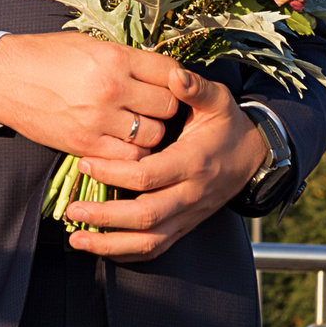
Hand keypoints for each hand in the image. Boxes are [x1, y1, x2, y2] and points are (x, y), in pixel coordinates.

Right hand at [0, 31, 187, 164]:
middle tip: (155, 107)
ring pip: (153, 135)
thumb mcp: (88, 44)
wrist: (2, 78)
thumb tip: (156, 71)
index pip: (169, 72)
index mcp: (114, 57)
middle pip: (166, 106)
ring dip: (151, 133)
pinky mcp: (85, 144)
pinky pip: (129, 157)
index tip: (172, 85)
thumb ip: (124, 58)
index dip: (176, 80)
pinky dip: (132, 153)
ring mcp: (99, 119)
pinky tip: (124, 143)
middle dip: (165, 108)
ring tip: (140, 126)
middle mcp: (111, 88)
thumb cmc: (45, 56)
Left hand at [60, 67, 268, 262]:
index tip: (84, 163)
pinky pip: (156, 248)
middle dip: (106, 216)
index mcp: (193, 163)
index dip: (113, 173)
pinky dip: (126, 252)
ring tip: (76, 238)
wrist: (254, 156)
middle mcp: (191, 195)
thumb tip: (174, 74)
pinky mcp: (185, 226)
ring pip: (150, 241)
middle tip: (72, 208)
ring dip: (111, 244)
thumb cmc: (227, 125)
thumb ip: (194, 87)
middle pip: (146, 216)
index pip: (148, 176)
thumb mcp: (217, 100)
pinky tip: (99, 248)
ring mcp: (188, 215)